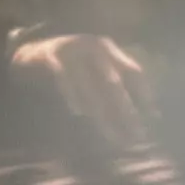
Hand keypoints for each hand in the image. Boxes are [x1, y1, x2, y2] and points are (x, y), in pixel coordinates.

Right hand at [10, 34, 160, 148]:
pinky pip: (63, 78)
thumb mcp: (95, 69)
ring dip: (102, 114)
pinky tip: (79, 113)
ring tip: (113, 137)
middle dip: (126, 112)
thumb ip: (115, 86)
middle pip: (114, 83)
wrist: (31, 49)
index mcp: (109, 49)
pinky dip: (72, 94)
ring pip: (91, 86)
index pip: (134, 72)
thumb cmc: (69, 66)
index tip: (154, 119)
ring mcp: (72, 50)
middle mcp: (94, 47)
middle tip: (135, 136)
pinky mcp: (51, 56)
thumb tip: (148, 113)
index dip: (145, 95)